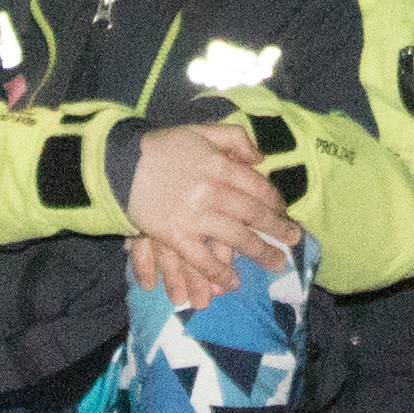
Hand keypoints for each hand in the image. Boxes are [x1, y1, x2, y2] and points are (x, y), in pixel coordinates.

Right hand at [120, 118, 295, 310]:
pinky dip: (219, 273)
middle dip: (278, 230)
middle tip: (294, 240)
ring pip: (236, 239)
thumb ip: (233, 138)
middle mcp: (214, 191)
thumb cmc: (162, 148)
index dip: (276, 202)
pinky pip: (203, 259)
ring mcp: (195, 215)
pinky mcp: (175, 235)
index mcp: (221, 165)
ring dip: (260, 253)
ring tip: (277, 264)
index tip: (285, 213)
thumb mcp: (200, 131)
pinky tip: (233, 282)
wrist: (119, 164)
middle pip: (254, 214)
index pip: (259, 187)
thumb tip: (260, 157)